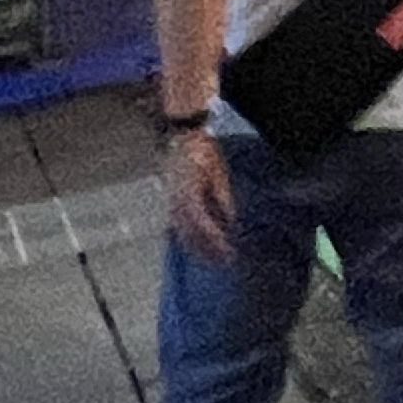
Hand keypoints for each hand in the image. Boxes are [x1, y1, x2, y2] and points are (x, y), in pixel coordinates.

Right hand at [165, 127, 235, 261]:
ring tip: (216, 259)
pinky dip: (191, 241)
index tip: (230, 252)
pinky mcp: (172, 206)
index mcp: (189, 196)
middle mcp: (176, 205)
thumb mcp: (219, 174)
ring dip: (199, 250)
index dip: (216, 242)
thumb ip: (223, 199)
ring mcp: (171, 207)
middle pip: (191, 237)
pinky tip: (202, 247)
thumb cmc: (203, 153)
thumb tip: (231, 222)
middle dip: (208, 252)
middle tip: (227, 262)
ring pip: (183, 237)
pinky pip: (179, 229)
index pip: (203, 226)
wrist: (182, 139)